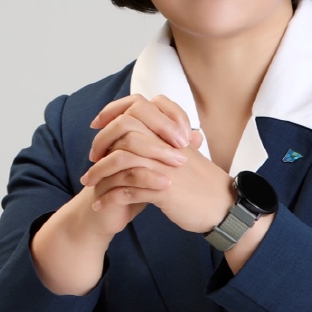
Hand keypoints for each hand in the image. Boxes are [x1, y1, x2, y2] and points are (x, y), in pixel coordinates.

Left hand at [82, 95, 232, 232]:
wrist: (223, 205)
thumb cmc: (201, 182)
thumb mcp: (184, 153)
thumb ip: (163, 140)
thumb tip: (139, 131)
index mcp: (171, 131)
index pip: (137, 106)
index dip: (113, 111)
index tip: (98, 124)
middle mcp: (166, 143)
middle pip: (124, 128)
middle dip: (101, 142)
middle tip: (91, 157)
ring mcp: (164, 165)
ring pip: (120, 159)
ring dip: (99, 172)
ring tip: (88, 183)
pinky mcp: (163, 189)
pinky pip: (127, 189)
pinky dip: (110, 197)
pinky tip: (100, 204)